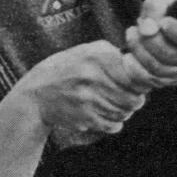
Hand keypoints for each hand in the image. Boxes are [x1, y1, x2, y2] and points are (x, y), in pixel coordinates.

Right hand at [15, 40, 146, 135]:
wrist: (36, 95)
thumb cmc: (66, 70)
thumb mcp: (85, 51)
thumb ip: (112, 53)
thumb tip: (139, 65)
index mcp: (96, 56)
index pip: (135, 74)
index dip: (140, 82)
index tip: (137, 84)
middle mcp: (93, 76)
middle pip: (134, 97)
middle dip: (135, 99)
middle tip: (132, 98)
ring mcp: (88, 99)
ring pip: (125, 112)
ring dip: (125, 111)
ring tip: (116, 105)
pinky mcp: (85, 118)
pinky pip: (114, 125)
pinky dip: (115, 123)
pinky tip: (106, 114)